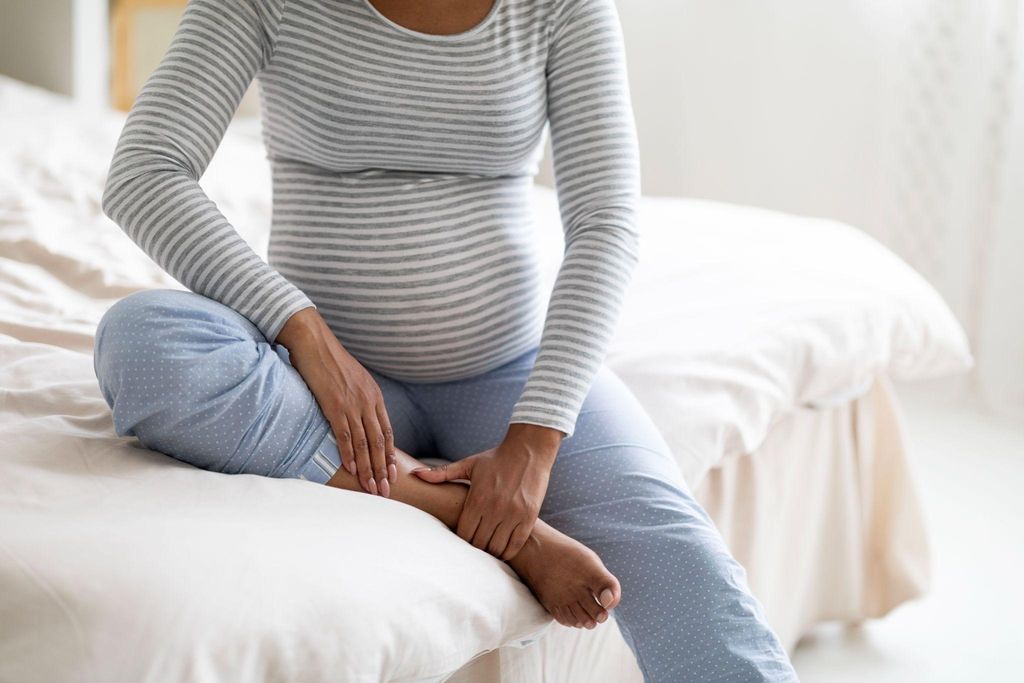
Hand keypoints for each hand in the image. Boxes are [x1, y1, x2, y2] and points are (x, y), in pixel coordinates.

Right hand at [275, 307, 395, 496]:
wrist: (313, 341)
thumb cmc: (329, 360)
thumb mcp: (352, 379)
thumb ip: (358, 398)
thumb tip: (357, 416)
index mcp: (374, 395)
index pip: (386, 431)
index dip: (389, 454)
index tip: (392, 473)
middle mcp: (367, 401)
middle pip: (379, 442)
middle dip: (383, 468)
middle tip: (386, 490)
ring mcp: (352, 404)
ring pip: (365, 443)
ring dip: (368, 468)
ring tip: (371, 487)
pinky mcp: (334, 405)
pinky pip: (345, 435)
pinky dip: (349, 455)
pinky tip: (352, 469)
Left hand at [412, 423, 562, 559]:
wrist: (528, 449)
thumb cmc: (496, 458)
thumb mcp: (468, 465)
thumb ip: (442, 473)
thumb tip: (415, 473)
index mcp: (477, 498)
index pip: (464, 534)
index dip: (461, 541)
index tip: (461, 541)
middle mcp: (494, 509)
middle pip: (479, 544)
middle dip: (475, 549)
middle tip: (473, 549)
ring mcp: (513, 514)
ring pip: (497, 548)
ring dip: (491, 552)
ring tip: (487, 549)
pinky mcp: (529, 517)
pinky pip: (516, 544)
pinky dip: (508, 551)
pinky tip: (503, 548)